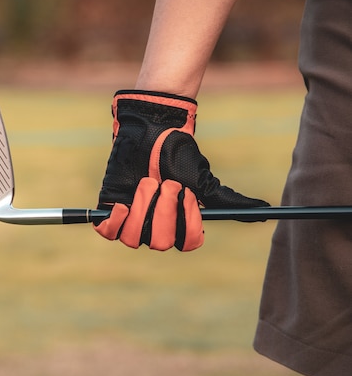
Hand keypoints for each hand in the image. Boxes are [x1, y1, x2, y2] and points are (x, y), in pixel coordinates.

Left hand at [93, 90, 269, 250]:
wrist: (148, 133)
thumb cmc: (177, 156)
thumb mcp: (203, 179)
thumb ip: (230, 200)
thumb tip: (267, 213)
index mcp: (181, 224)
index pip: (187, 243)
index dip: (186, 221)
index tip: (185, 193)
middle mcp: (156, 227)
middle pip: (160, 242)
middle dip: (163, 210)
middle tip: (164, 183)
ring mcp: (132, 221)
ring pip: (134, 238)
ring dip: (142, 207)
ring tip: (146, 182)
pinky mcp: (110, 212)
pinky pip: (108, 232)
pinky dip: (115, 220)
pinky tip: (122, 202)